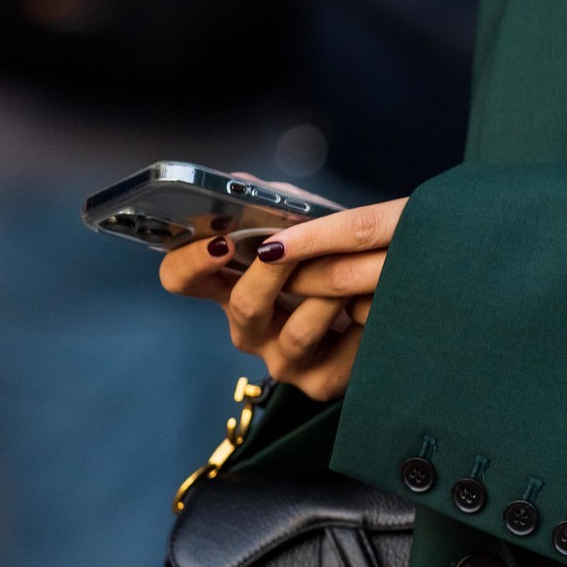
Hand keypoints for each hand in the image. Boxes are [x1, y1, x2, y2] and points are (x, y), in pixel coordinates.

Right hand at [160, 198, 407, 401]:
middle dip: (270, 272)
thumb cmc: (332, 258)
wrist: (384, 301)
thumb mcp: (302, 222)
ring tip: (354, 268)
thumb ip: (271, 203)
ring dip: (328, 293)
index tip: (221, 242)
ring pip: (299, 330)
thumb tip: (241, 183)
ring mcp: (282, 360)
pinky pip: (343, 352)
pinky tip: (376, 302)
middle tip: (292, 247)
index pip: (181, 279)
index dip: (191, 262)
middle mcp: (249, 329)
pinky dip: (362, 321)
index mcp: (229, 288)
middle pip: (242, 305)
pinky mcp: (322, 382)